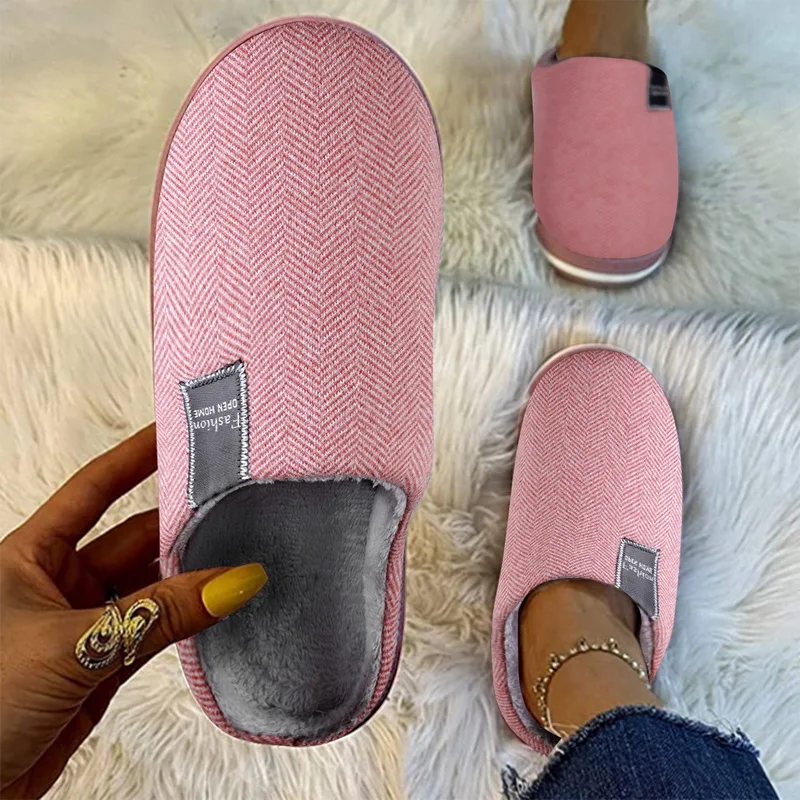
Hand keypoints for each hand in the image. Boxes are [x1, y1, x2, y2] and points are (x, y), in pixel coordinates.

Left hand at [0, 425, 266, 798]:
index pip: (93, 490)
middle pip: (132, 540)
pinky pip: (156, 632)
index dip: (134, 458)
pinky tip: (220, 607)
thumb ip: (160, 615)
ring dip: (191, 579)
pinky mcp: (101, 669)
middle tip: (231, 504)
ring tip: (240, 555)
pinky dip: (188, 623)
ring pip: (150, 590)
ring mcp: (83, 626)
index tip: (174, 433)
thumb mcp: (72, 647)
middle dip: (179, 525)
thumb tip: (234, 582)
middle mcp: (57, 584)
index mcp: (29, 557)